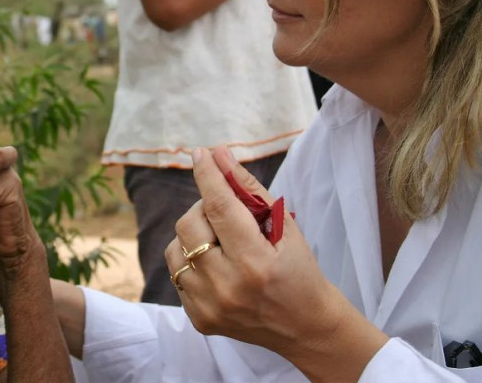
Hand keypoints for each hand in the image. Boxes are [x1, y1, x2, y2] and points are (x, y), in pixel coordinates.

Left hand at [164, 147, 386, 376]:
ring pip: (176, 248)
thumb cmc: (298, 269)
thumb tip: (218, 155)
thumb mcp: (285, 226)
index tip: (200, 153)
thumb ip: (249, 190)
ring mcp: (210, 306)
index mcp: (255, 262)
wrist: (305, 327)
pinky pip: (177, 274)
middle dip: (203, 208)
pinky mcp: (199, 318)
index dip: (207, 175)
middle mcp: (228, 287)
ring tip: (220, 241)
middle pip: (189, 225)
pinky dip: (192, 261)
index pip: (219, 207)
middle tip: (223, 212)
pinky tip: (217, 266)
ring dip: (194, 236)